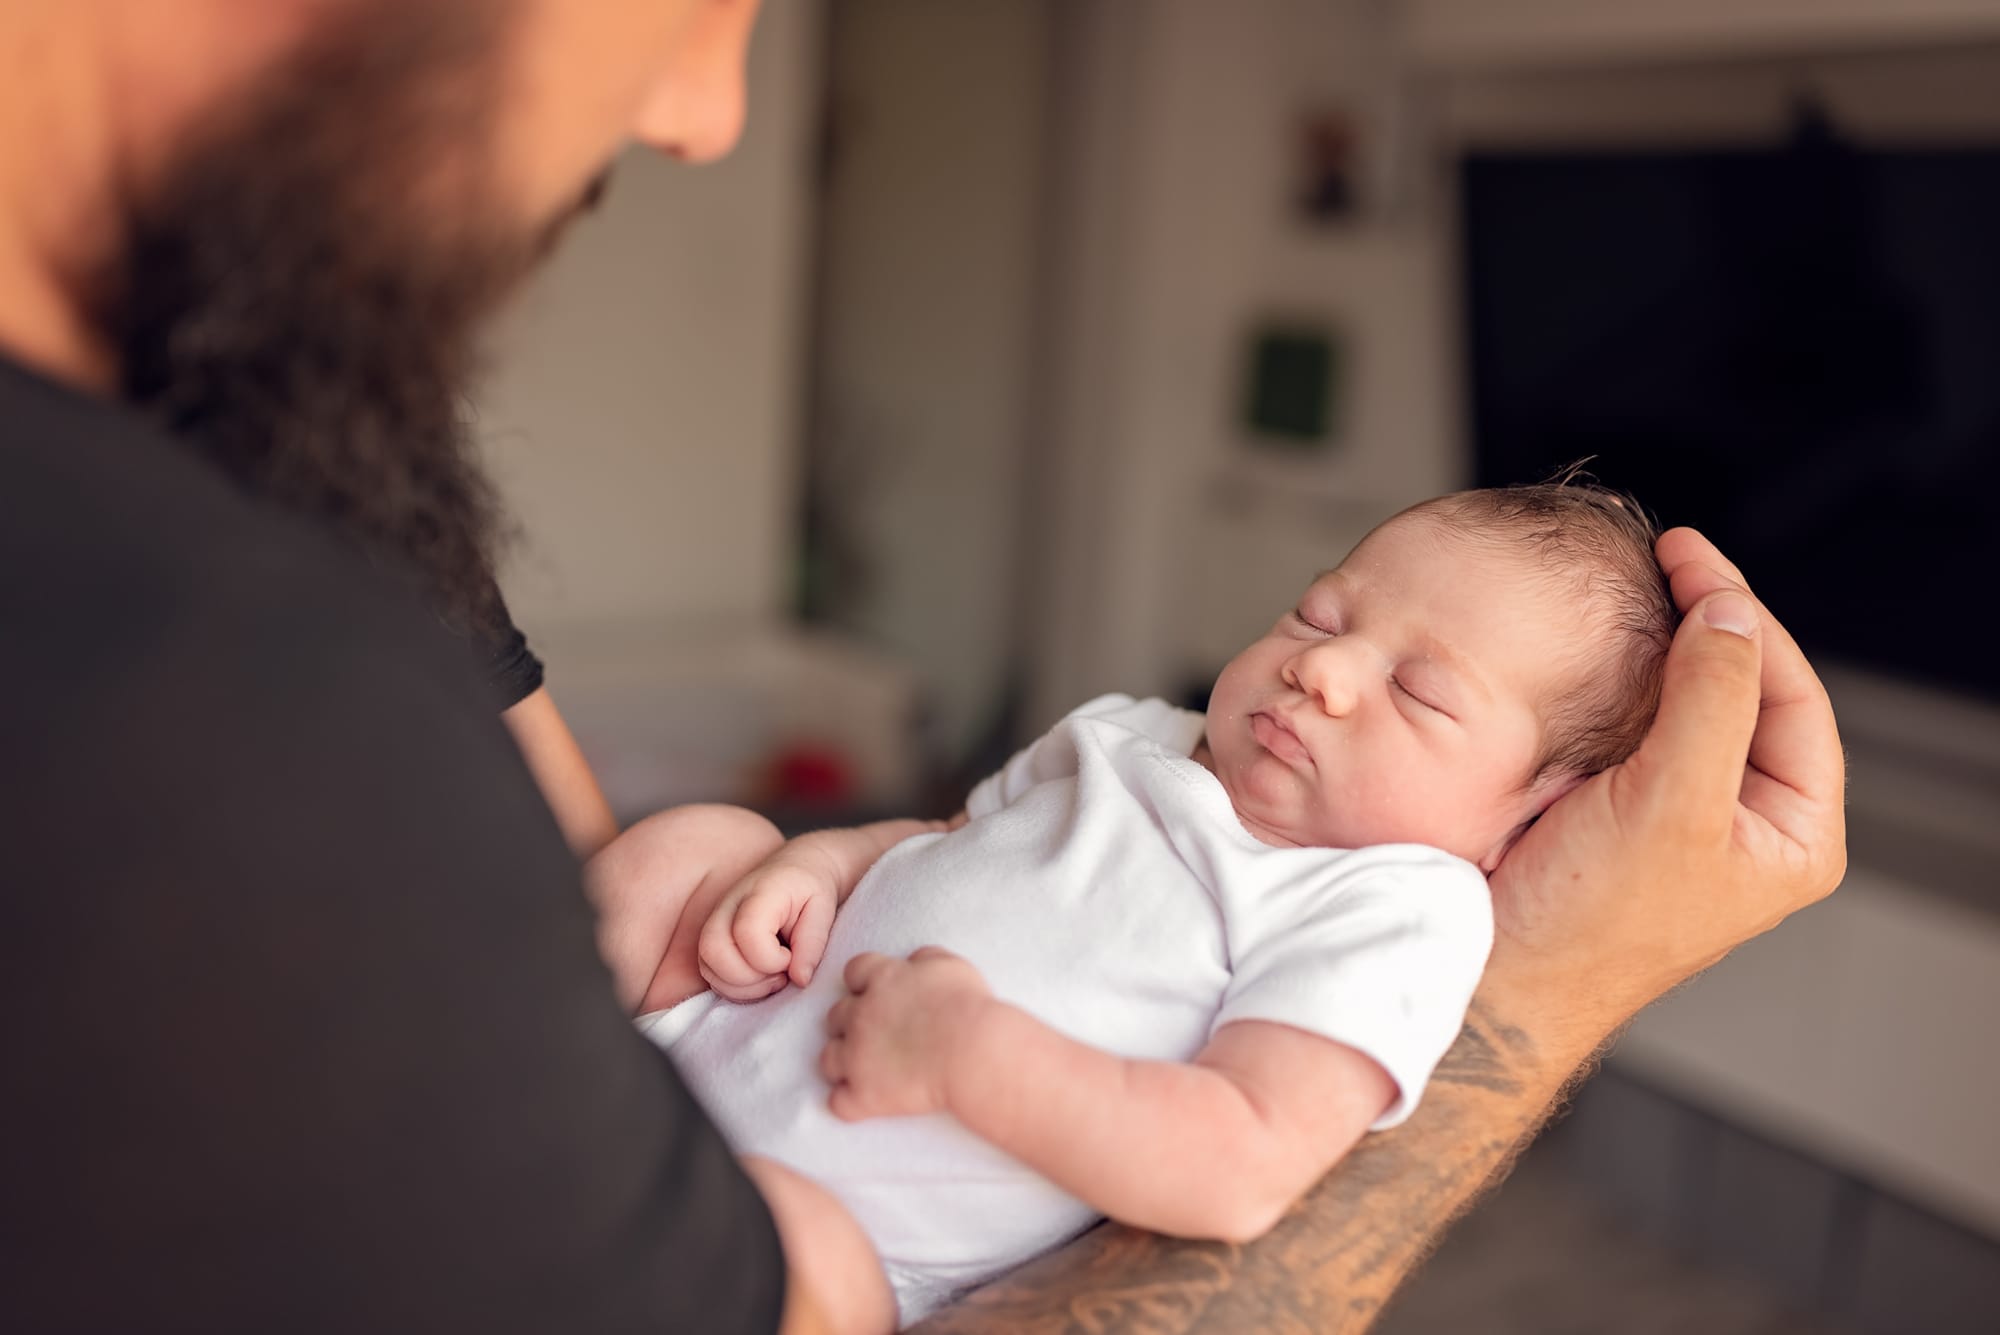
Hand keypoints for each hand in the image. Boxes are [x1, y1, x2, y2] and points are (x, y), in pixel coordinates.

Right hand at [699, 849, 839, 1001]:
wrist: (799, 870)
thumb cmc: (811, 888)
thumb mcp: (824, 908)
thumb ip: (813, 942)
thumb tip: (799, 979)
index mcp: (759, 893)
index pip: (747, 934)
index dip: (771, 960)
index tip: (791, 957)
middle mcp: (728, 906)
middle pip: (713, 951)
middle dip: (750, 978)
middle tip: (781, 973)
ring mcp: (715, 923)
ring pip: (707, 967)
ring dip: (743, 987)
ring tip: (773, 977)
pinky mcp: (713, 940)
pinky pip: (710, 974)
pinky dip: (734, 988)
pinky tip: (761, 979)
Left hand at [820, 948, 992, 1120]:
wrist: (972, 1051)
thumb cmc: (967, 1006)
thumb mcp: (949, 966)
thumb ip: (924, 958)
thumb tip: (913, 961)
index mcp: (881, 979)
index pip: (853, 972)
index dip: (863, 985)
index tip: (877, 995)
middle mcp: (860, 1015)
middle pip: (834, 1017)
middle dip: (849, 1025)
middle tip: (873, 1036)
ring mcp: (856, 1056)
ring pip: (828, 1060)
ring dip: (843, 1064)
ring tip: (865, 1072)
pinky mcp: (863, 1094)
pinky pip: (839, 1103)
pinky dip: (850, 1104)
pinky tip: (867, 1104)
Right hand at [1488, 527, 1846, 1040]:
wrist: (1494, 981)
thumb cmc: (1588, 925)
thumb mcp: (1671, 805)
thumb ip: (1713, 701)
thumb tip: (1729, 612)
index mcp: (1791, 835)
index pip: (1795, 696)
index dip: (1747, 617)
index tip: (1690, 559)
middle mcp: (1743, 824)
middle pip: (1746, 690)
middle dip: (1707, 622)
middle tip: (1664, 559)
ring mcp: (1677, 815)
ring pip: (1686, 702)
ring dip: (1660, 644)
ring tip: (1631, 591)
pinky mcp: (1615, 809)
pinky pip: (1632, 725)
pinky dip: (1617, 679)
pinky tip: (1592, 648)